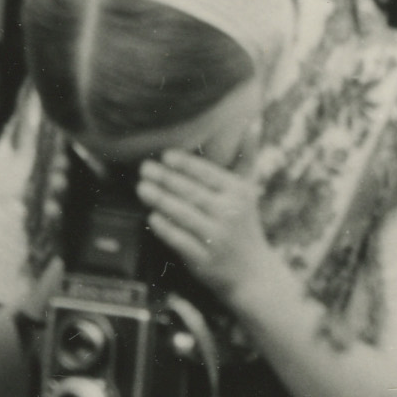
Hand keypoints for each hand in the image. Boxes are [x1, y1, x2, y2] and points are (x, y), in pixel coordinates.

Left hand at [137, 149, 276, 307]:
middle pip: (191, 192)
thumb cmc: (245, 225)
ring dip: (160, 199)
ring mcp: (216, 238)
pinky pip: (179, 240)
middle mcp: (229, 214)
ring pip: (182, 214)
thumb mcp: (249, 190)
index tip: (165, 155)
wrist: (253, 273)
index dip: (184, 164)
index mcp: (239, 193)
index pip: (208, 173)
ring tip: (142, 188)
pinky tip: (152, 217)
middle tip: (145, 168)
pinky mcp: (203, 259)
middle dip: (165, 179)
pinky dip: (165, 228)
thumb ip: (246, 157)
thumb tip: (252, 122)